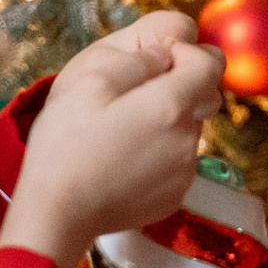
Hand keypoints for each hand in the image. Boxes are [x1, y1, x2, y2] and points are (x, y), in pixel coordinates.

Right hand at [0, 11, 224, 267]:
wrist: (56, 214)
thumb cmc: (66, 143)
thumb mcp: (90, 79)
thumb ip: (138, 57)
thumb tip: (166, 55)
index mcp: (172, 105)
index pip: (212, 63)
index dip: (187, 53)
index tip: (156, 61)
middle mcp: (189, 139)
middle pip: (201, 97)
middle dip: (174, 88)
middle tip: (128, 98)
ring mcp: (184, 172)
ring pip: (187, 129)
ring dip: (164, 122)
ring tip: (118, 132)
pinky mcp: (174, 196)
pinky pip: (176, 160)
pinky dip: (158, 153)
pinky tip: (122, 159)